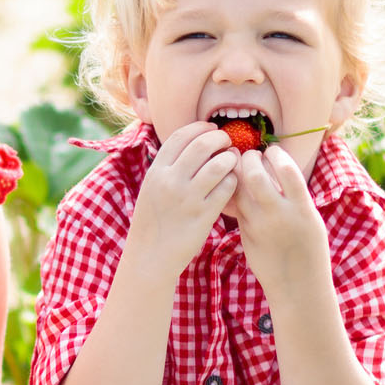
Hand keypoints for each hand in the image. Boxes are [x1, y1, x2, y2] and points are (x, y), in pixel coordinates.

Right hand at [124, 123, 239, 276]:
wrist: (150, 256)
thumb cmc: (152, 222)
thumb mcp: (151, 189)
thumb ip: (167, 168)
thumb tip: (189, 146)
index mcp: (156, 172)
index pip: (180, 136)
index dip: (199, 128)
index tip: (211, 128)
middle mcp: (170, 181)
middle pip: (202, 145)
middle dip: (219, 138)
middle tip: (227, 141)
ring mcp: (188, 198)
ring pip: (218, 164)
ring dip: (230, 158)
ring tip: (233, 160)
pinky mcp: (203, 215)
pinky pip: (226, 188)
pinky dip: (233, 180)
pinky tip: (232, 182)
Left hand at [228, 146, 329, 295]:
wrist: (297, 285)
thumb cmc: (309, 249)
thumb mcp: (311, 220)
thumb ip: (295, 197)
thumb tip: (278, 169)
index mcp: (302, 209)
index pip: (286, 170)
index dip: (277, 154)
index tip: (274, 150)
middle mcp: (278, 215)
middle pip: (254, 175)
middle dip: (250, 158)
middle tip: (251, 155)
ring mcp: (258, 225)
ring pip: (239, 190)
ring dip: (238, 173)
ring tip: (242, 168)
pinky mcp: (245, 234)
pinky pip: (235, 207)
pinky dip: (236, 193)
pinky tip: (239, 188)